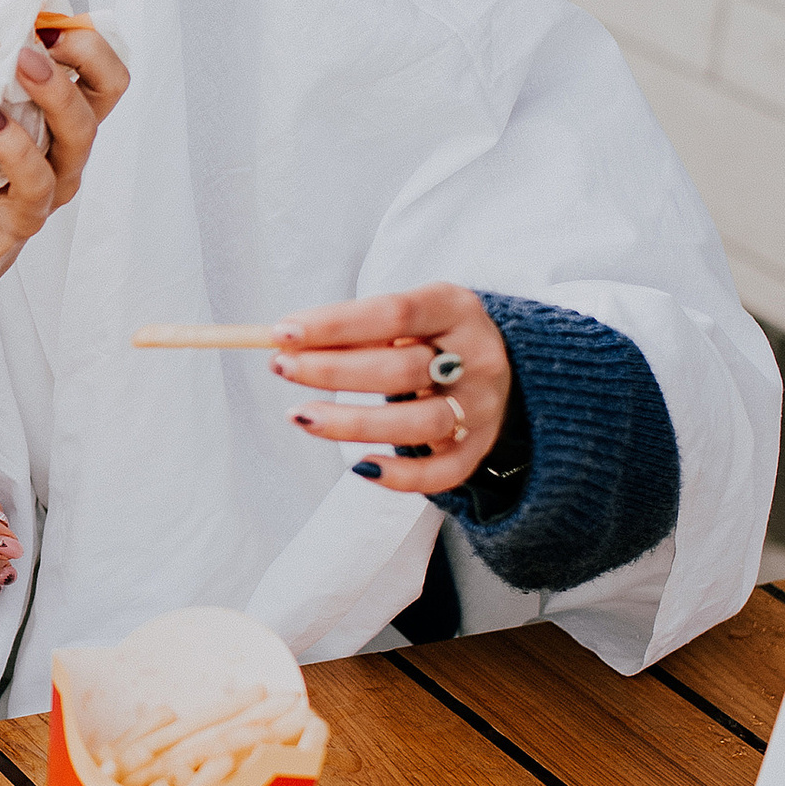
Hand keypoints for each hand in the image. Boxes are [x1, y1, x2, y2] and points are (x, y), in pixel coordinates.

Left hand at [0, 26, 126, 327]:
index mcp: (67, 132)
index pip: (110, 87)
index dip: (93, 53)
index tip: (51, 27)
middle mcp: (61, 172)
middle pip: (85, 129)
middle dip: (58, 89)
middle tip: (23, 56)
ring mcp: (29, 212)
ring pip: (41, 176)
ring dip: (12, 139)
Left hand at [273, 283, 509, 496]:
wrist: (502, 368)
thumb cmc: (430, 338)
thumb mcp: (406, 318)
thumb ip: (355, 329)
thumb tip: (285, 341)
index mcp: (455, 308)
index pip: (393, 313)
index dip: (335, 324)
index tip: (282, 332)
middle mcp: (476, 357)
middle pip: (401, 369)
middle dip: (332, 370)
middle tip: (281, 367)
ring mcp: (481, 407)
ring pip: (419, 423)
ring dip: (353, 423)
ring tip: (301, 415)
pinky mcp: (478, 448)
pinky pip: (443, 472)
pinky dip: (402, 476)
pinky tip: (360, 468)